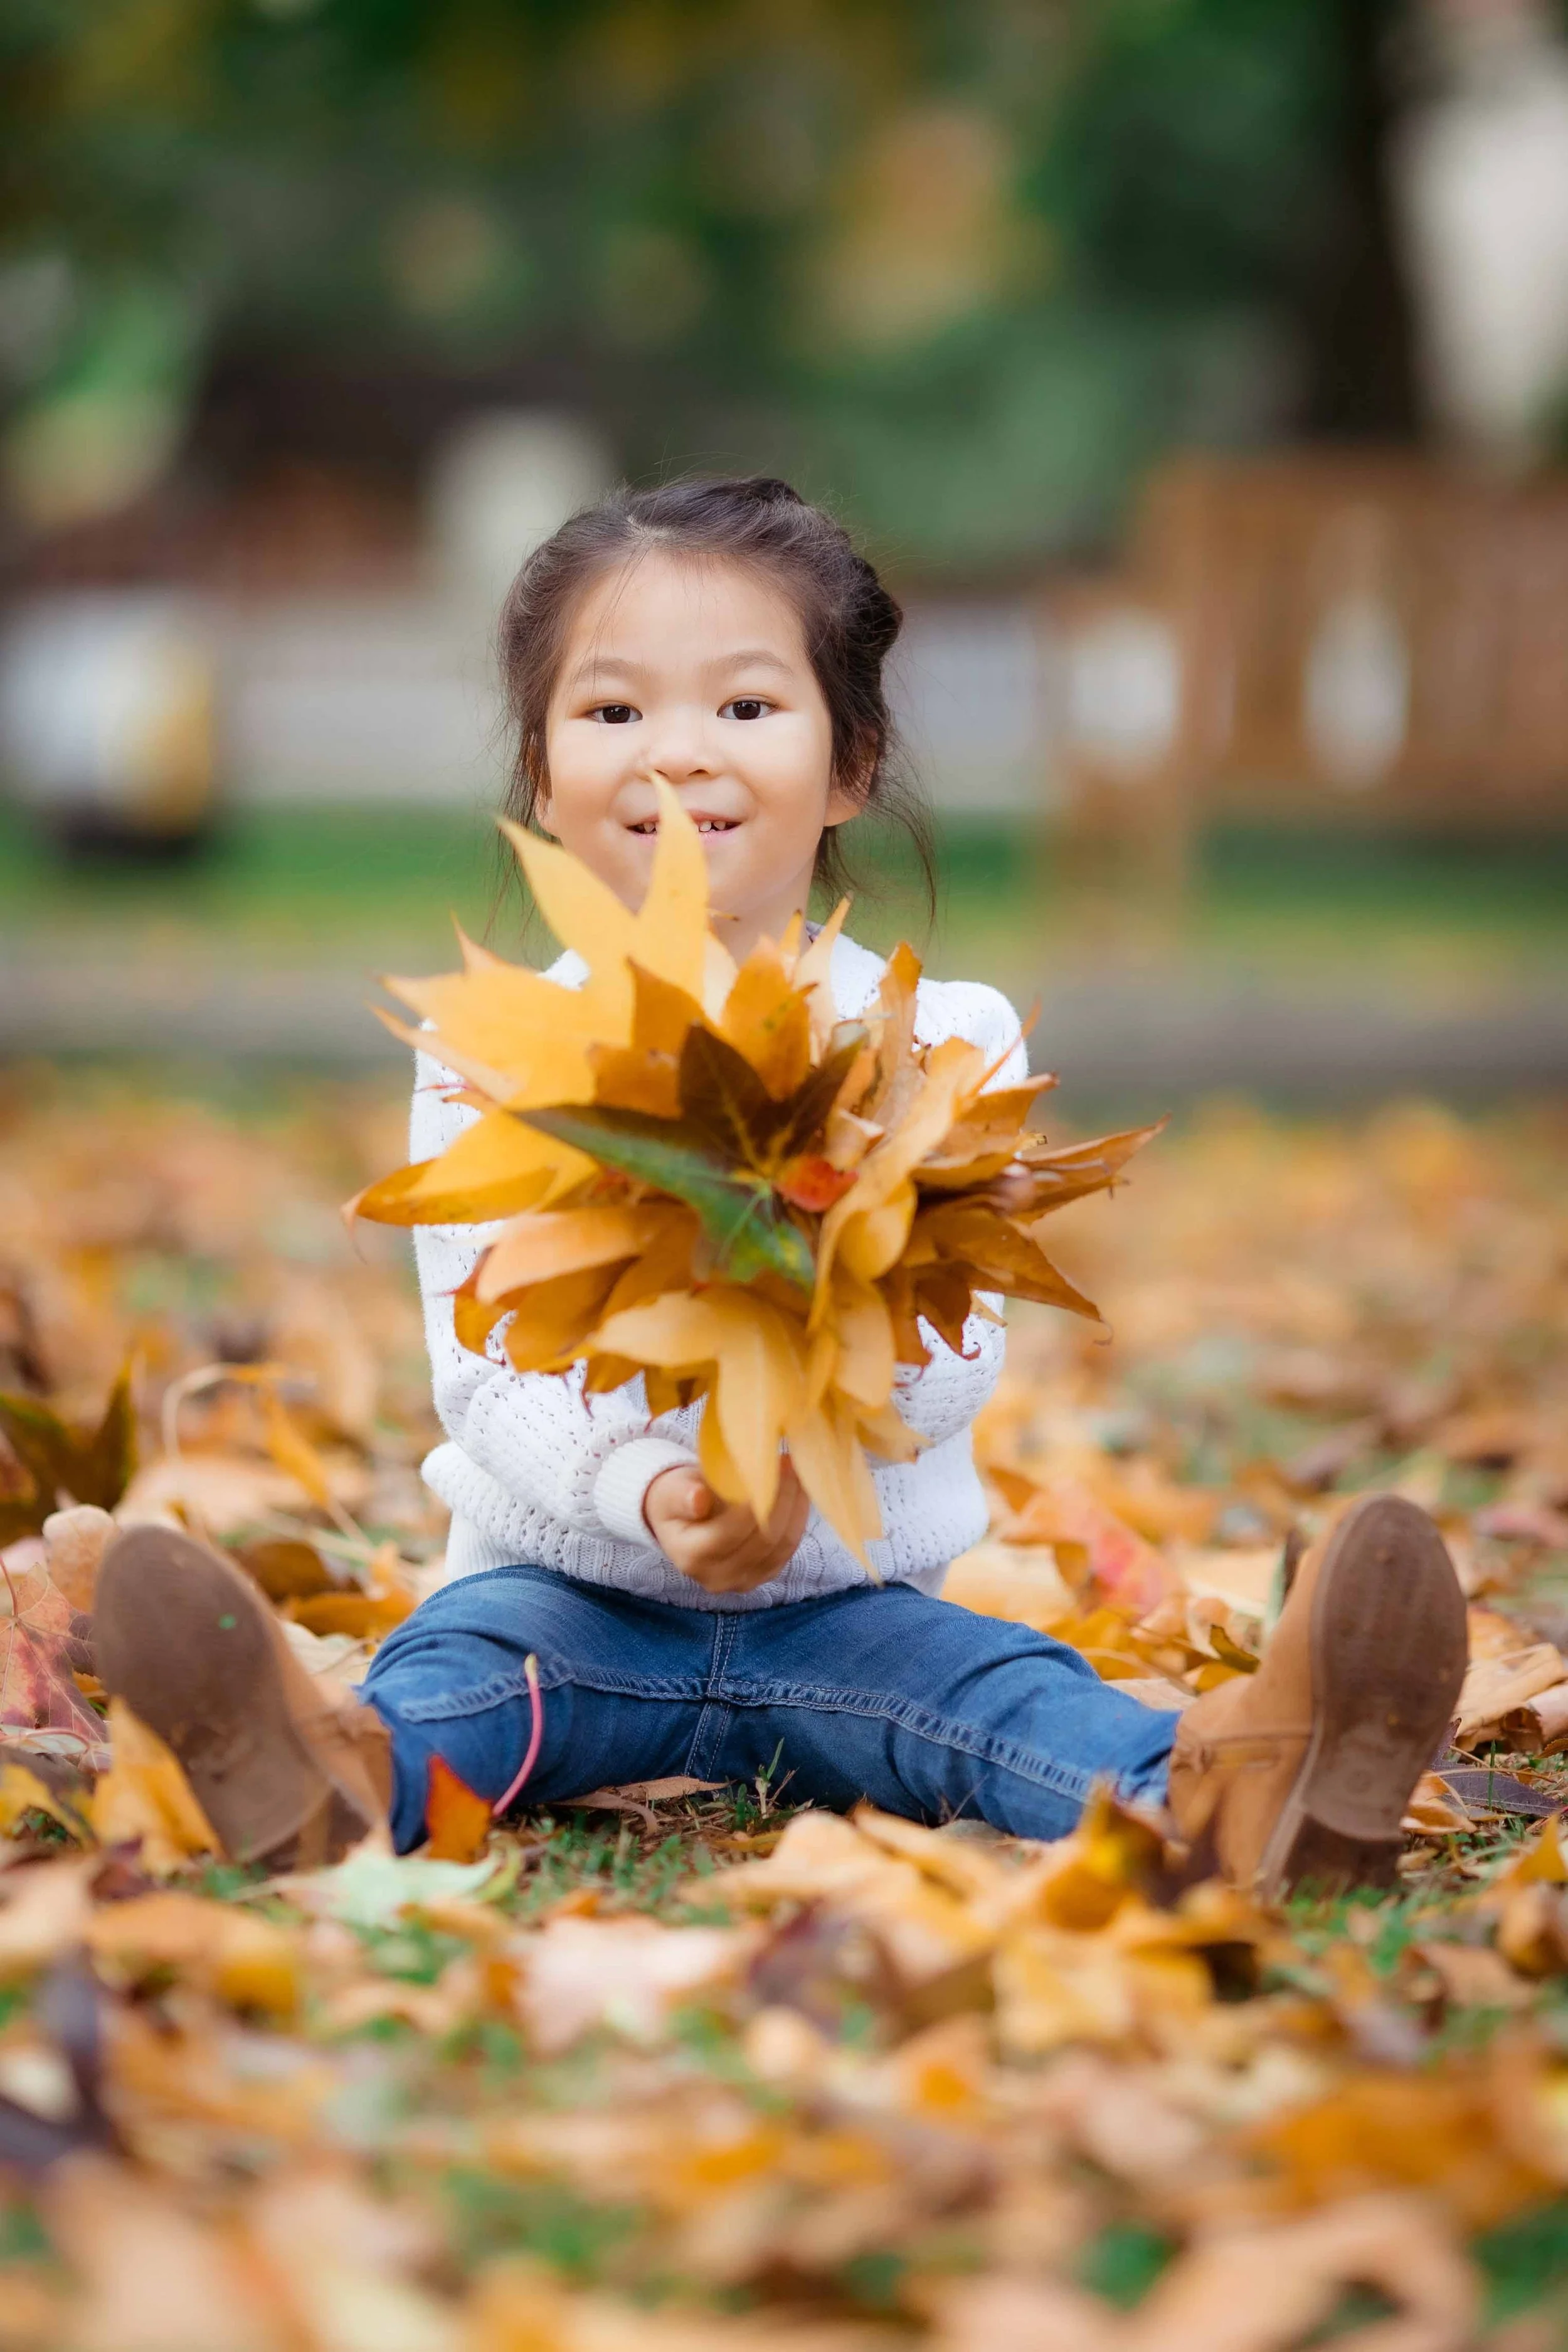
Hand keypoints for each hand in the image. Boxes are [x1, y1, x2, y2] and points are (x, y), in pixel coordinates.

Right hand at [643, 1458, 808, 1593]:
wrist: (681, 1521)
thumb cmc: (676, 1498)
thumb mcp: (670, 1491)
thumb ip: (682, 1495)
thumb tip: (698, 1498)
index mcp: (691, 1557)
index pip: (731, 1531)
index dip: (755, 1501)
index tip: (769, 1465)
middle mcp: (716, 1577)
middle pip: (763, 1541)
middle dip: (782, 1499)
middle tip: (789, 1464)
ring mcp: (741, 1582)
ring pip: (782, 1547)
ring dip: (795, 1508)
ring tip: (797, 1474)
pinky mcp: (761, 1576)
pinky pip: (788, 1551)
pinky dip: (797, 1520)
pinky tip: (798, 1494)